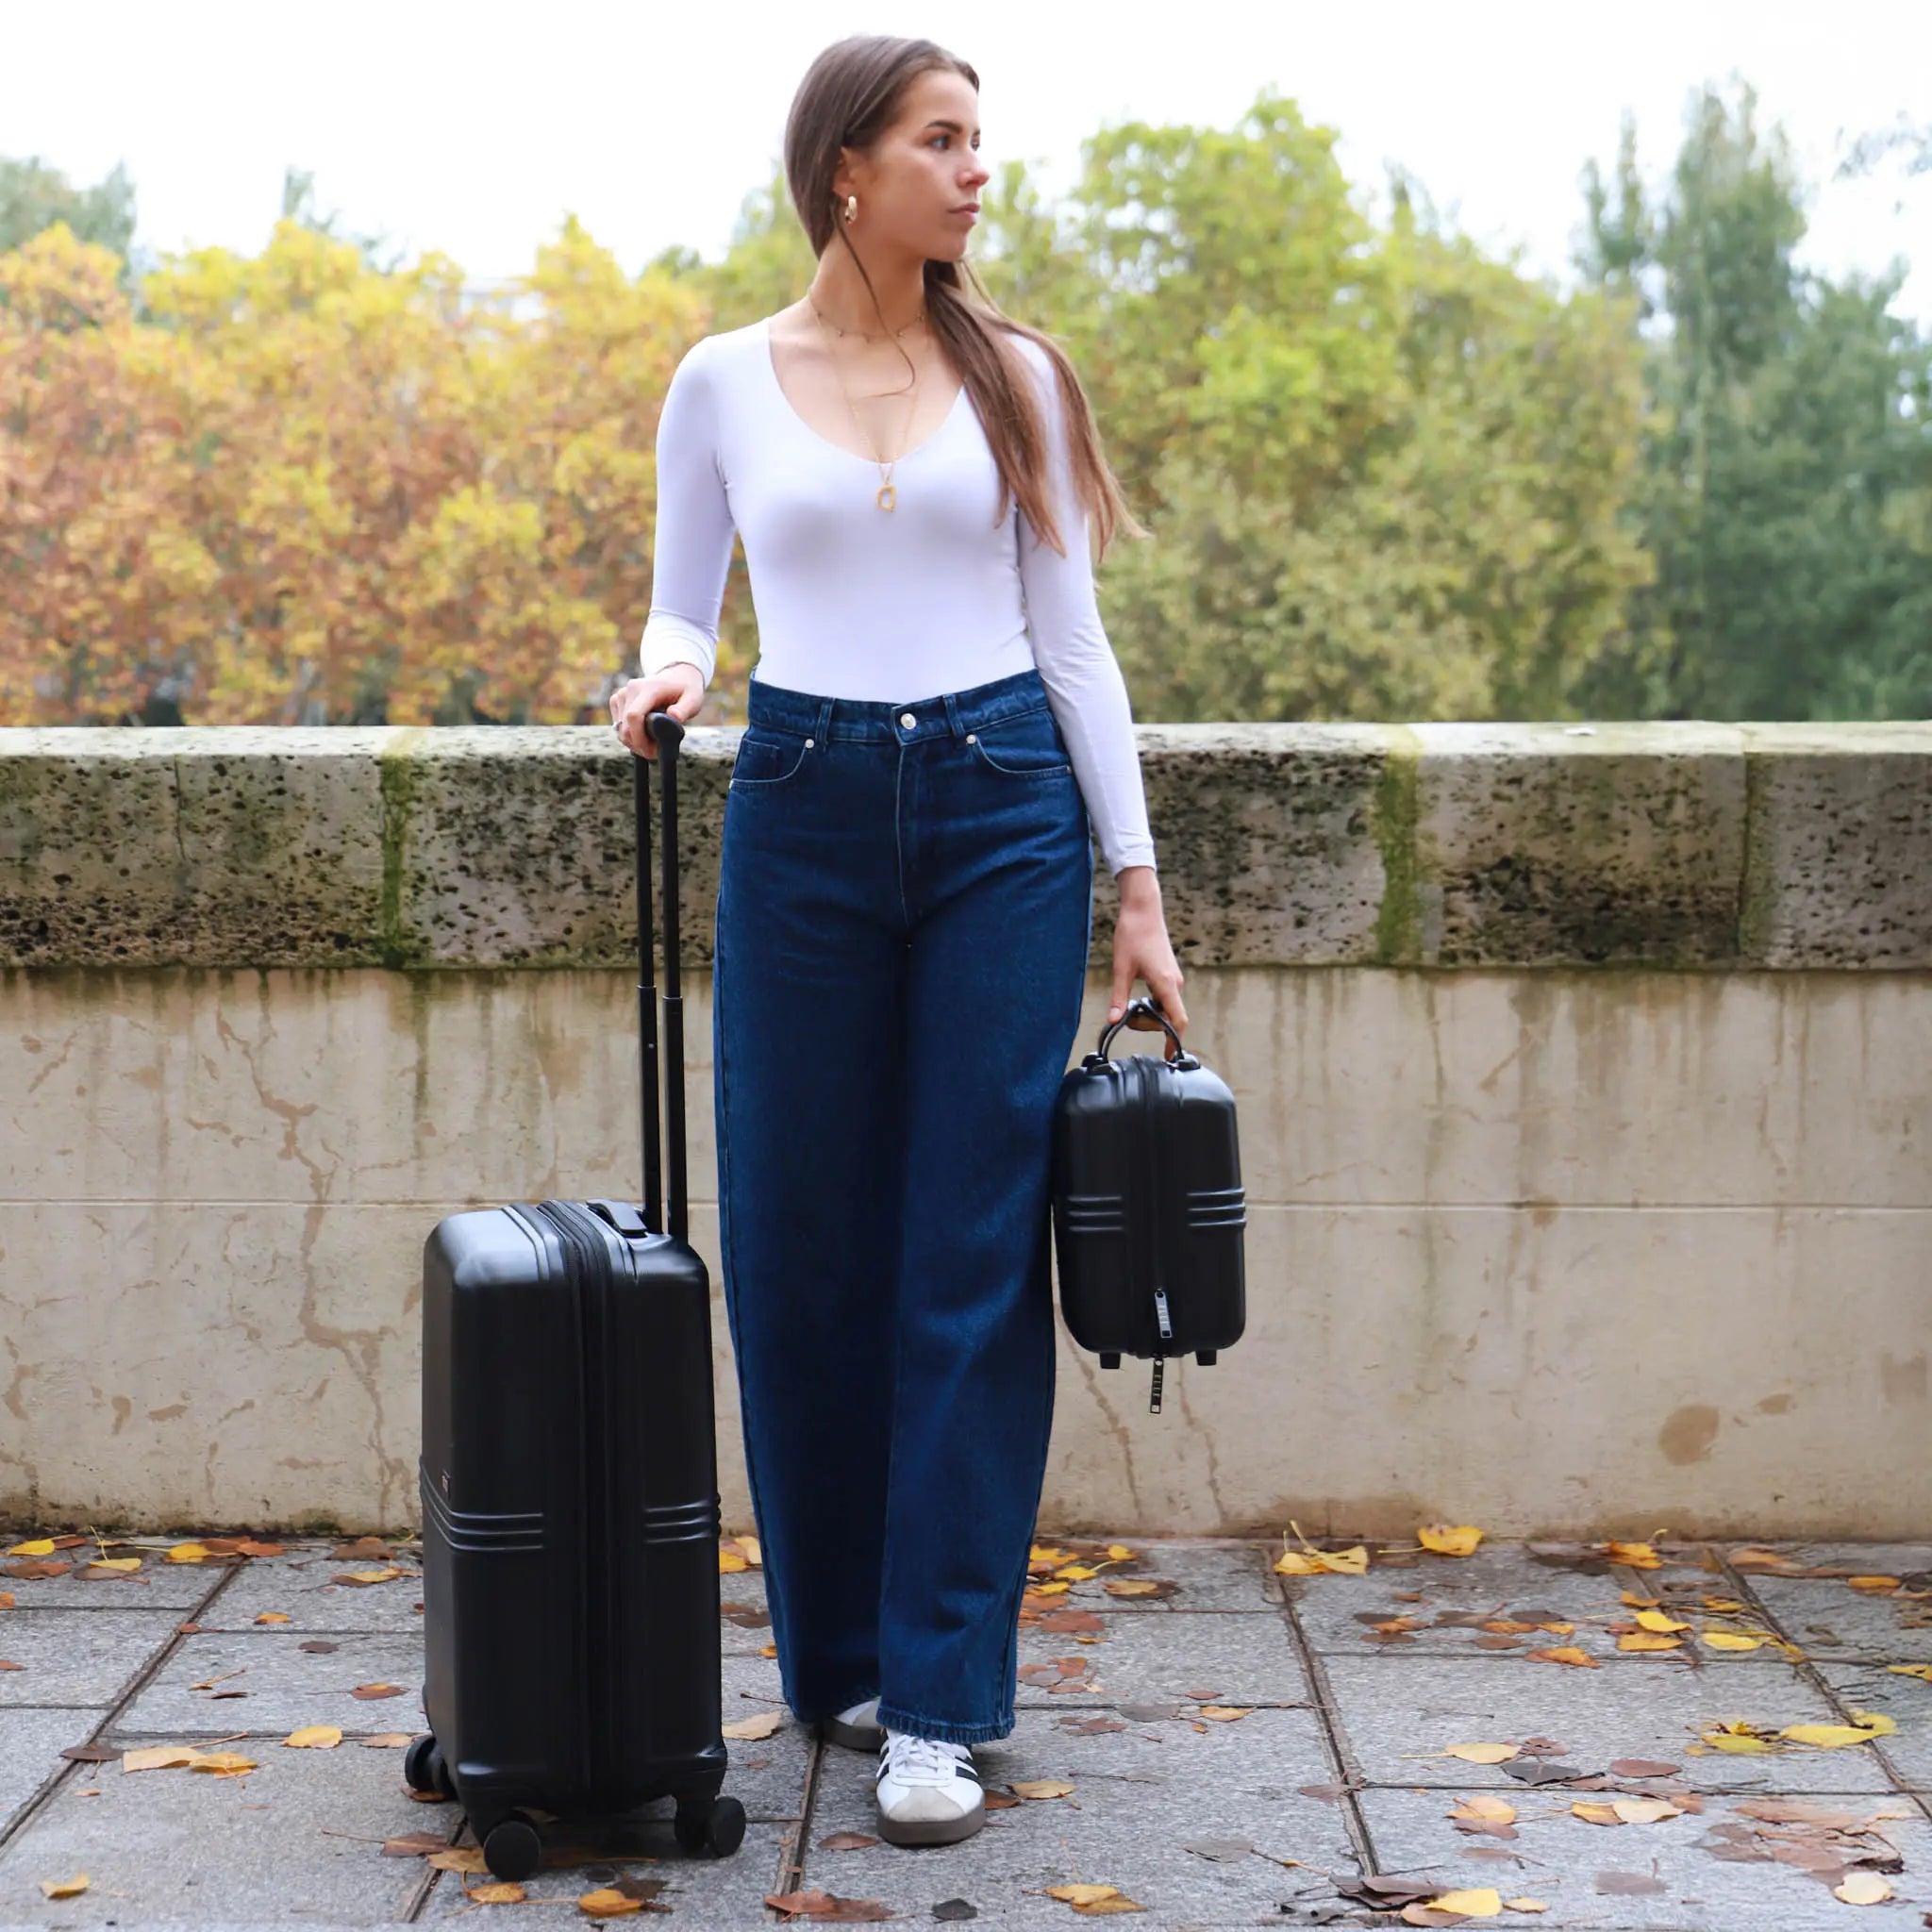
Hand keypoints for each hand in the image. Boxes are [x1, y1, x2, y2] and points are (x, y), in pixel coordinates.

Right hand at [611, 665, 706, 757]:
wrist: (675, 676)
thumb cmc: (686, 690)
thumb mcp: (693, 699)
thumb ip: (684, 709)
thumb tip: (674, 717)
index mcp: (648, 688)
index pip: (634, 716)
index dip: (639, 738)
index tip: (652, 751)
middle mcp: (630, 689)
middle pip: (625, 726)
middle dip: (638, 745)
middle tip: (654, 752)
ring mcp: (622, 694)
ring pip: (619, 729)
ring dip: (633, 742)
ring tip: (651, 745)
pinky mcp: (617, 700)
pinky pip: (617, 725)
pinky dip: (628, 734)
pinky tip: (643, 735)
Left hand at [1108, 867, 1186, 1036]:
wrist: (1143, 910)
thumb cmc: (1132, 935)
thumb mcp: (1120, 968)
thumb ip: (1118, 997)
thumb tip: (1113, 1020)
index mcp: (1166, 983)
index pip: (1178, 1020)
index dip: (1174, 1040)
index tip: (1168, 1056)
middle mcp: (1174, 983)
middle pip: (1169, 1017)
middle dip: (1149, 1024)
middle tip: (1125, 1018)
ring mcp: (1173, 978)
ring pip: (1166, 1008)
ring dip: (1149, 1014)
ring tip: (1127, 1005)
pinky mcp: (1169, 974)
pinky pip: (1164, 998)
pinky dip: (1151, 1004)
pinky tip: (1134, 996)